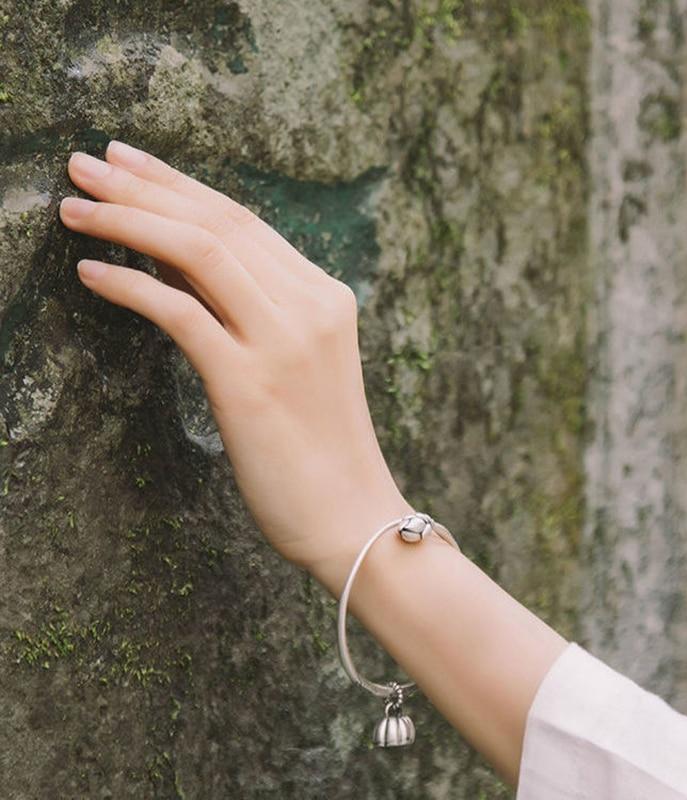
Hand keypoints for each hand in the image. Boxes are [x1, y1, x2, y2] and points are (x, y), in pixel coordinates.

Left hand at [60, 141, 413, 592]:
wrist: (355, 517)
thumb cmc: (324, 451)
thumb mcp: (305, 366)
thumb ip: (266, 317)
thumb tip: (196, 278)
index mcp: (326, 298)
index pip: (245, 222)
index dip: (181, 186)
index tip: (133, 164)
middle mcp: (310, 308)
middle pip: (219, 223)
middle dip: (146, 186)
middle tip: (87, 163)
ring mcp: (283, 344)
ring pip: (199, 253)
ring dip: (129, 221)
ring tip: (75, 207)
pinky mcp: (249, 384)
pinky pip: (180, 314)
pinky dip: (130, 285)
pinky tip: (90, 273)